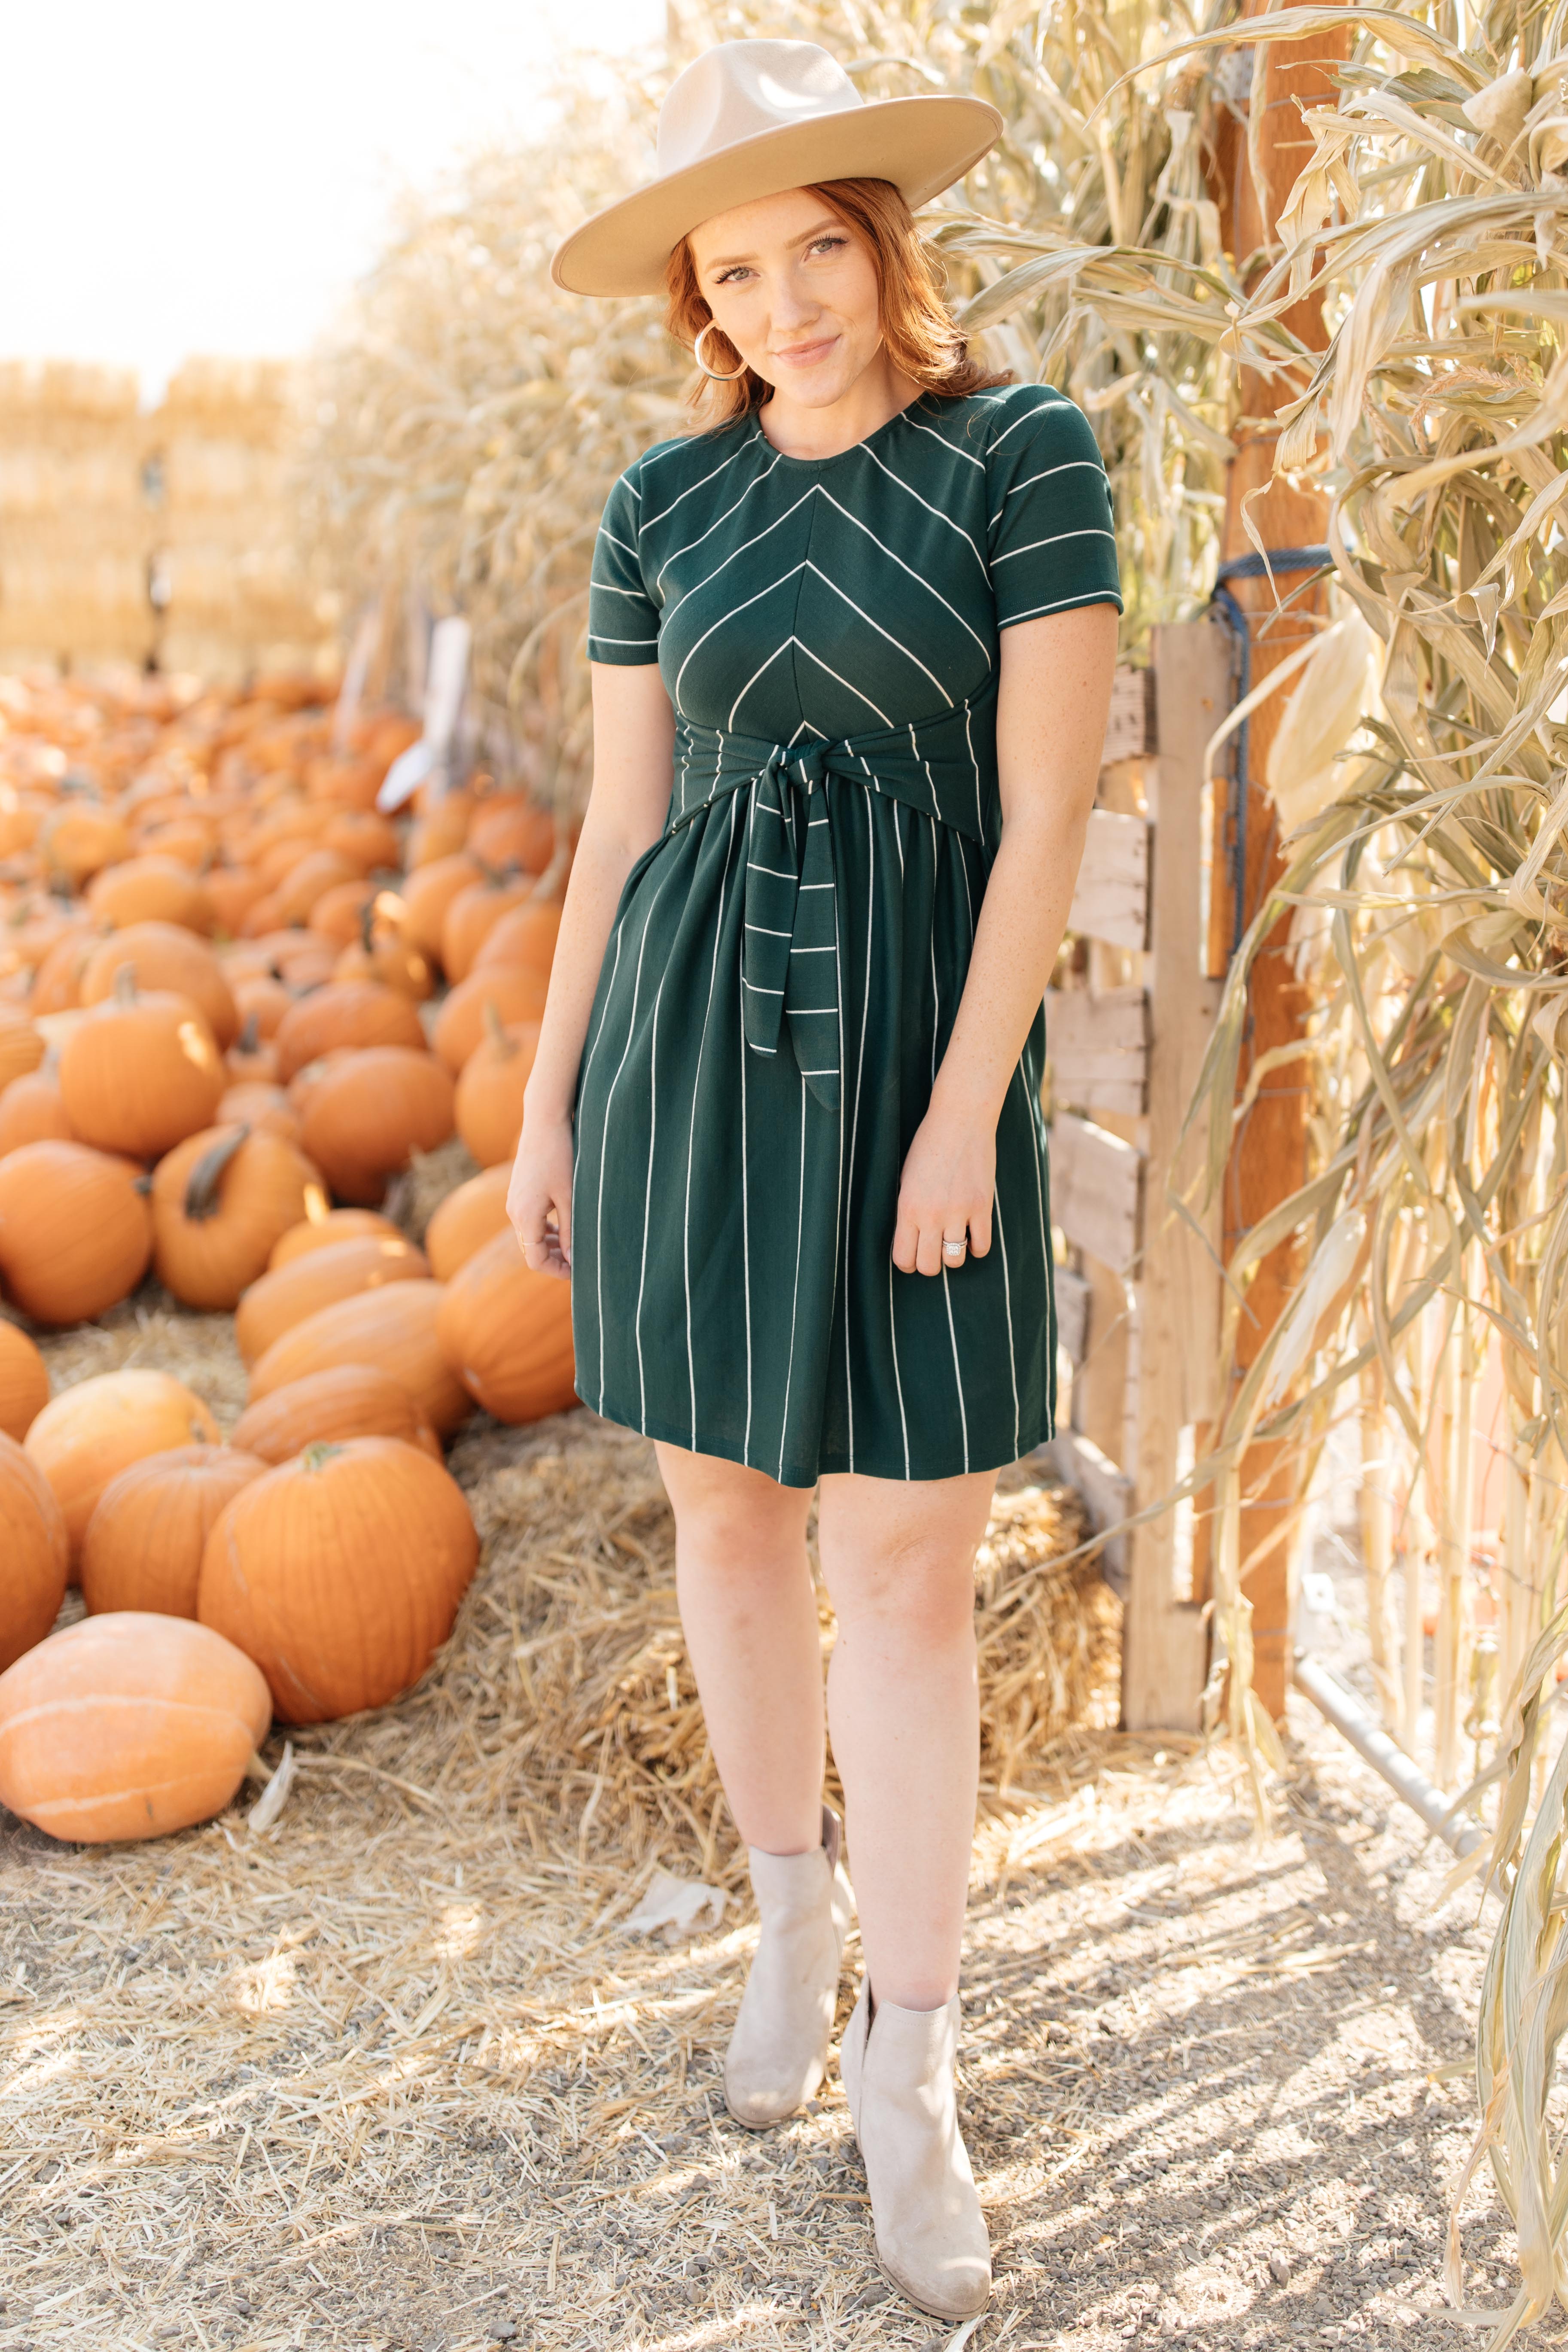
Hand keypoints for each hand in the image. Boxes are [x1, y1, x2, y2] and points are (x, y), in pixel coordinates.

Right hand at [507, 1106, 573, 1280]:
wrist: (544, 1121)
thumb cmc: (561, 1156)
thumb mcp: (571, 1197)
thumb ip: (571, 1231)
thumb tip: (574, 1260)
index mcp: (525, 1216)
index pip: (535, 1259)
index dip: (557, 1270)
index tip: (578, 1271)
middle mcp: (514, 1212)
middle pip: (531, 1250)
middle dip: (555, 1259)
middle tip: (581, 1261)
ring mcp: (514, 1202)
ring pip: (531, 1235)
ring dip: (551, 1244)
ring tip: (575, 1246)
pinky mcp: (519, 1193)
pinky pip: (530, 1221)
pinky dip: (546, 1229)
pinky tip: (564, 1226)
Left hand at [892, 1109, 994, 1276]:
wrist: (960, 1120)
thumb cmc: (928, 1145)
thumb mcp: (905, 1178)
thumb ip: (906, 1209)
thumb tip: (909, 1238)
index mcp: (907, 1208)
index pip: (903, 1257)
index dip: (907, 1263)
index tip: (912, 1257)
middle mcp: (931, 1215)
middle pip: (929, 1266)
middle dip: (930, 1264)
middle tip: (933, 1252)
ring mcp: (959, 1212)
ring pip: (955, 1260)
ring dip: (953, 1256)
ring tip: (952, 1242)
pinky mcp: (982, 1206)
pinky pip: (982, 1246)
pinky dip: (977, 1247)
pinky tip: (972, 1236)